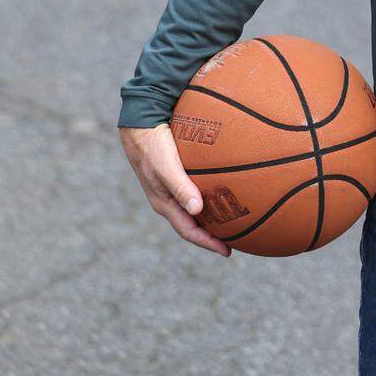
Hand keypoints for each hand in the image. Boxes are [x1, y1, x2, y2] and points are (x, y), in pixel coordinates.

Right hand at [119, 124, 231, 256]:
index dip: (207, 243)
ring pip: (194, 208)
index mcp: (164, 204)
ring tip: (232, 219)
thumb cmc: (153, 145)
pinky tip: (224, 187)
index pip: (188, 231)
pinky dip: (210, 195)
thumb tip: (198, 211)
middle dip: (212, 234)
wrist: (140, 123)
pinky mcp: (175, 173)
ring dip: (211, 216)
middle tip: (235, 239)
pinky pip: (196, 189)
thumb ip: (180, 187)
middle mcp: (167, 199)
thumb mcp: (166, 167)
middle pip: (192, 223)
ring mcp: (170, 187)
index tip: (227, 252)